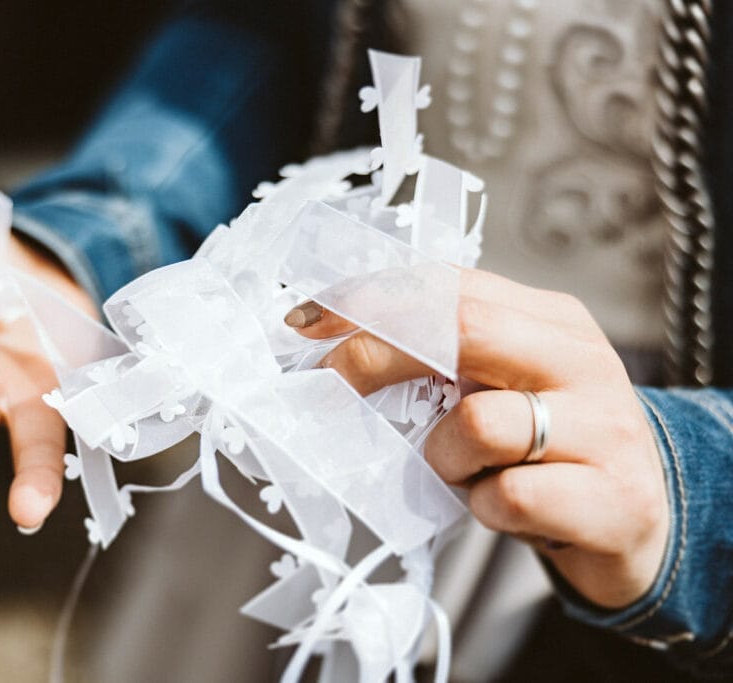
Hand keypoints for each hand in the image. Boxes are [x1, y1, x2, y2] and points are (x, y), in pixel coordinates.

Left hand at [285, 268, 668, 608]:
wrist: (645, 522)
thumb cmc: (550, 450)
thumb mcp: (504, 385)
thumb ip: (445, 356)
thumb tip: (338, 342)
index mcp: (552, 321)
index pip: (449, 286)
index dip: (370, 300)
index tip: (307, 322)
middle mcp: (582, 361)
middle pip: (463, 329)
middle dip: (378, 355)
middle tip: (335, 384)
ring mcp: (604, 429)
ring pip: (478, 423)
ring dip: (443, 456)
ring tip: (462, 471)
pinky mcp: (613, 500)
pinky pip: (507, 495)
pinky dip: (483, 506)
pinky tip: (499, 506)